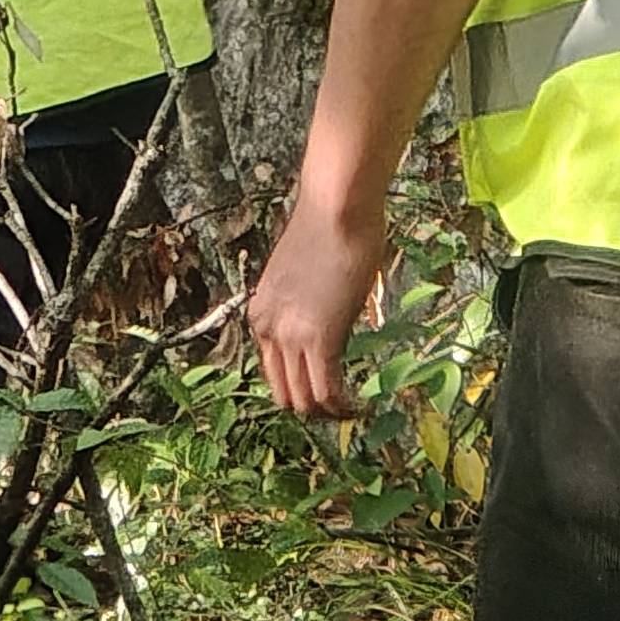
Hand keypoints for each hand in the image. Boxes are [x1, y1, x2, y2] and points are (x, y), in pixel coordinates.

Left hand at [249, 188, 389, 417]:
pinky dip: (343, 408)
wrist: (335, 207)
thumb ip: (305, 304)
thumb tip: (326, 316)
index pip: (273, 373)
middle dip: (312, 409)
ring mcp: (291, 335)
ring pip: (305, 401)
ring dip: (329, 413)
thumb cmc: (327, 227)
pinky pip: (328, 391)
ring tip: (352, 411)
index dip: (300, 388)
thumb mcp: (302, 274)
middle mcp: (268, 329)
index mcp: (260, 314)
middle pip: (284, 394)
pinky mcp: (320, 337)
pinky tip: (359, 408)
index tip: (325, 389)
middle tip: (340, 408)